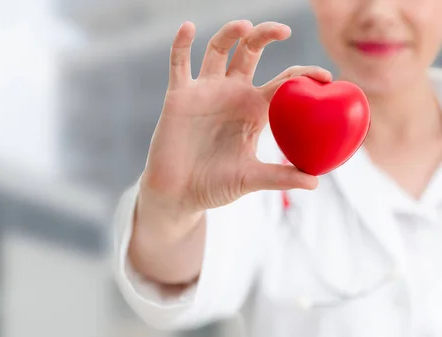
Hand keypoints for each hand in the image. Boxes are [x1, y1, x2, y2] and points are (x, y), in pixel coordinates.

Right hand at [141, 20, 329, 213]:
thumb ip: (279, 177)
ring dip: (230, 32)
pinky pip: (179, 63)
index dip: (304, 74)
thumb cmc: (215, 186)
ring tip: (244, 27)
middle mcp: (232, 93)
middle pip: (251, 51)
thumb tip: (315, 183)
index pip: (283, 82)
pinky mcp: (179, 95)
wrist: (178, 193)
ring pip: (218, 49)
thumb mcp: (250, 179)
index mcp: (254, 110)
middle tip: (284, 30)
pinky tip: (188, 28)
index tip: (325, 77)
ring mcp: (205, 91)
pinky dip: (181, 43)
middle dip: (266, 34)